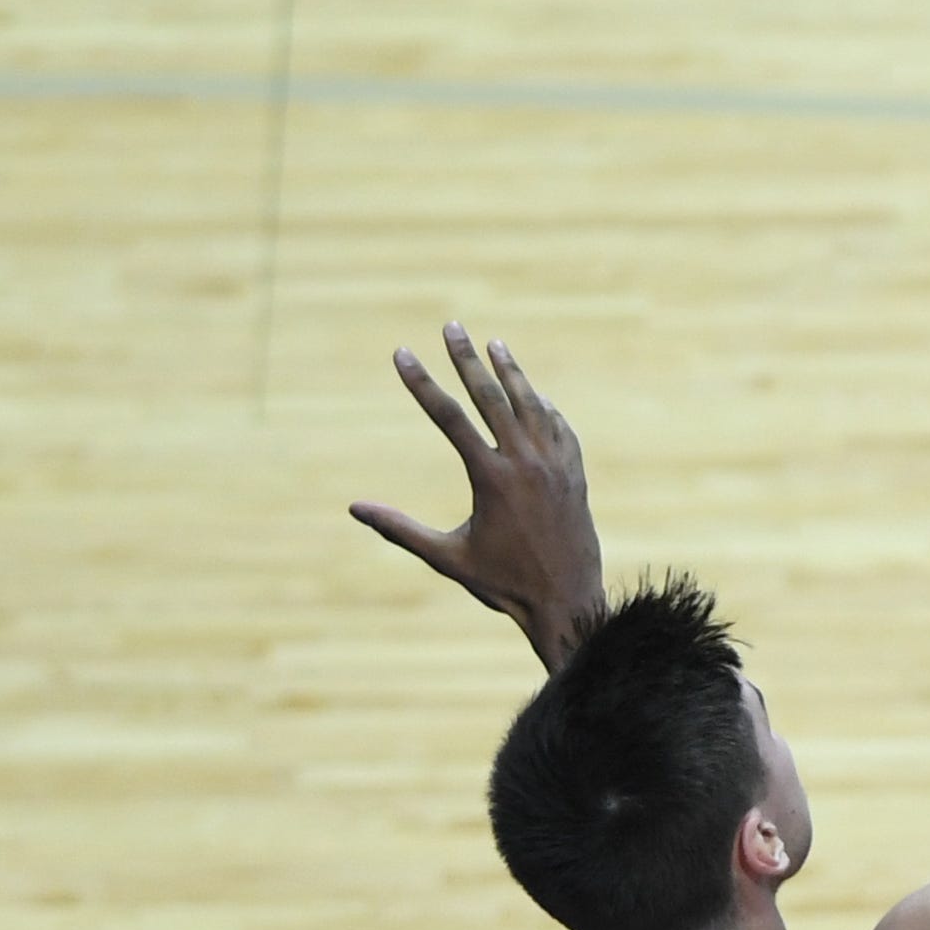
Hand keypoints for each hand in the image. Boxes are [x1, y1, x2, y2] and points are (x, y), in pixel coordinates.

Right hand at [349, 324, 603, 665]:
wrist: (568, 603)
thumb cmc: (502, 584)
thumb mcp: (447, 558)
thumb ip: (400, 529)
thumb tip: (354, 507)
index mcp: (491, 479)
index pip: (449, 417)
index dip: (422, 383)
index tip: (401, 353)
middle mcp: (525, 464)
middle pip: (492, 397)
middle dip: (467, 359)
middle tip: (452, 326)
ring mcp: (555, 466)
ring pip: (531, 406)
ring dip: (511, 373)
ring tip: (494, 345)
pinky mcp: (575, 476)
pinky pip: (560, 429)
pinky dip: (544, 408)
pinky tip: (534, 396)